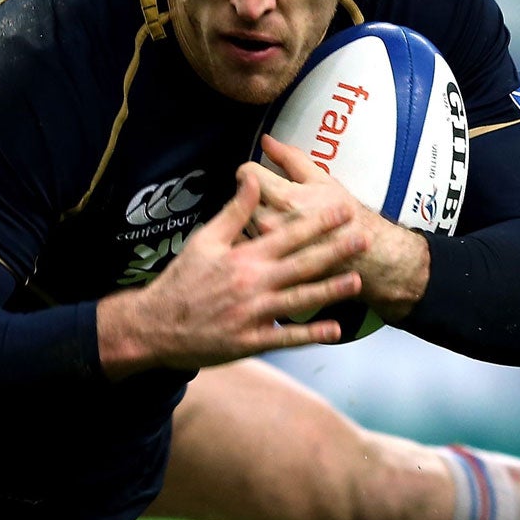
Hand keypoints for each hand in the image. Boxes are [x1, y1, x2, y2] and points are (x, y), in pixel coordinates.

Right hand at [96, 170, 368, 374]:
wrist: (156, 325)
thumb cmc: (181, 280)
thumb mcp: (204, 240)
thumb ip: (233, 212)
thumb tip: (251, 178)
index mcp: (244, 257)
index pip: (288, 235)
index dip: (318, 222)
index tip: (343, 210)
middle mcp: (253, 284)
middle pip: (302, 264)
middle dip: (336, 251)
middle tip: (364, 239)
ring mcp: (253, 314)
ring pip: (299, 300)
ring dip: (330, 290)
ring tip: (357, 281)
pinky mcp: (250, 341)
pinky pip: (286, 338)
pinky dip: (310, 335)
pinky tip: (334, 330)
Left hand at [250, 135, 431, 319]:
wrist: (362, 256)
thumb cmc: (346, 218)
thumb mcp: (321, 179)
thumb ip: (289, 157)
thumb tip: (267, 141)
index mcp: (284, 198)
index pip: (245, 174)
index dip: (252, 170)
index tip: (260, 175)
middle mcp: (270, 223)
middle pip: (241, 198)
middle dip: (252, 194)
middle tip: (272, 198)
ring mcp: (267, 246)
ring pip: (241, 222)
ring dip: (251, 216)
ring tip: (276, 219)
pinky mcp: (267, 262)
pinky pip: (248, 244)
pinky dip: (254, 238)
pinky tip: (272, 238)